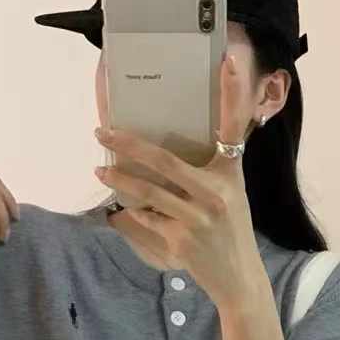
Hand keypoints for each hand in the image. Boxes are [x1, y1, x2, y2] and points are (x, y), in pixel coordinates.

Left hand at [92, 53, 262, 305]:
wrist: (238, 278)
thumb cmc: (231, 230)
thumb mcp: (231, 193)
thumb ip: (211, 168)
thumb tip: (171, 148)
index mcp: (231, 173)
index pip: (234, 125)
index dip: (232, 93)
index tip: (229, 60)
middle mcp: (217, 192)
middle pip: (165, 160)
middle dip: (128, 144)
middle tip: (102, 131)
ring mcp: (198, 218)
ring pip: (148, 192)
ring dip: (119, 180)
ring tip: (100, 171)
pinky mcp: (182, 241)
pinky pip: (147, 220)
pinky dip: (132, 213)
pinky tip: (119, 208)